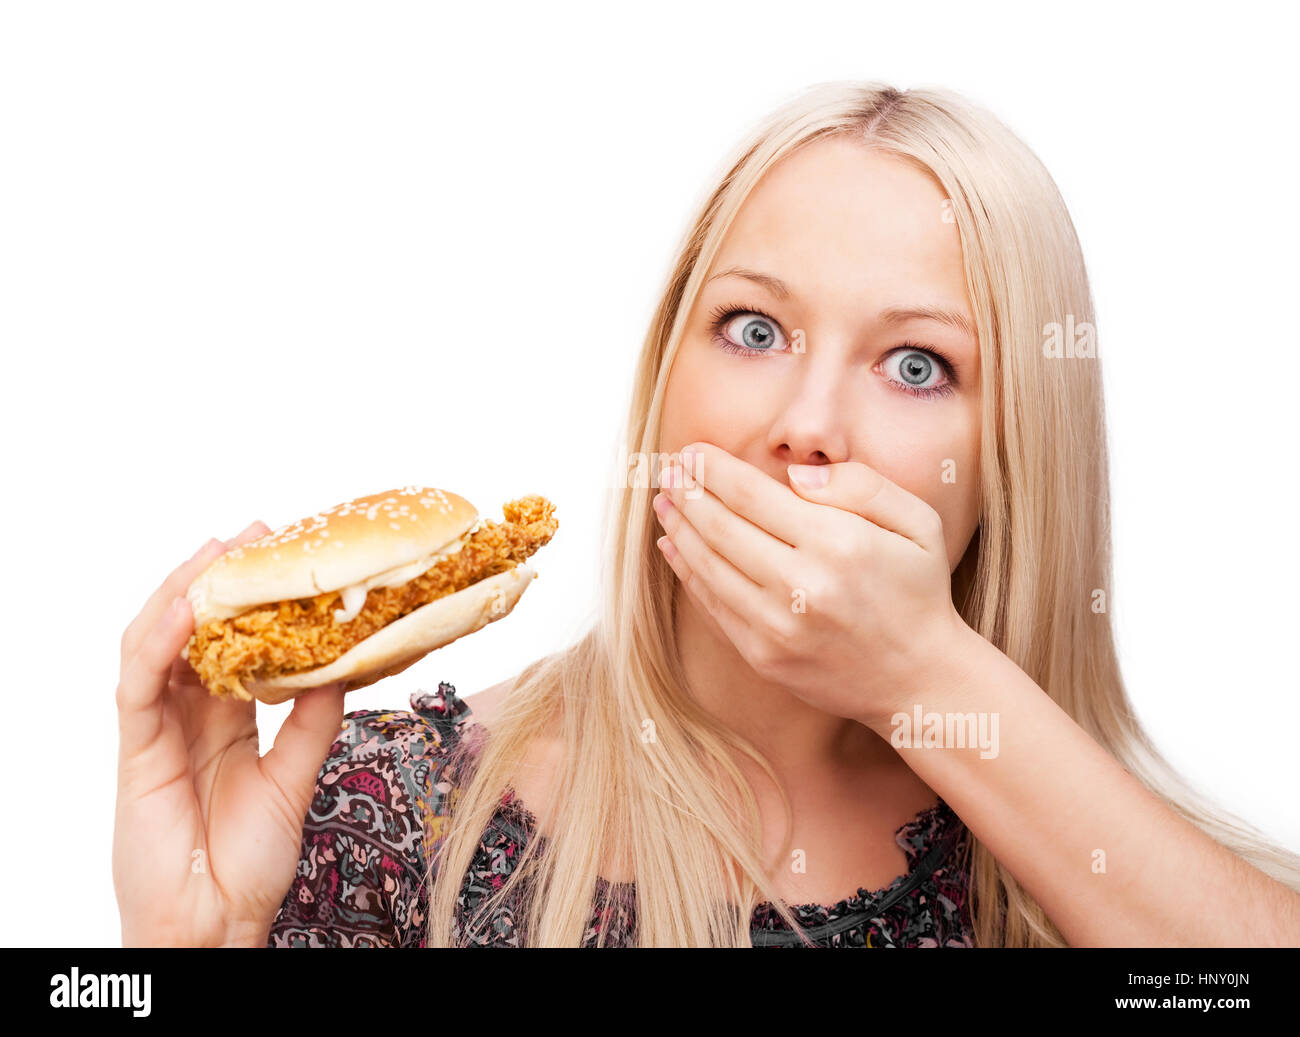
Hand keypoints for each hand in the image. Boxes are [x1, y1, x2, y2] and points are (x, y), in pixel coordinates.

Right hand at [112, 522, 347, 946]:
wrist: (215, 926)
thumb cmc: (247, 864)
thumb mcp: (295, 778)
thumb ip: (314, 721)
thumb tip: (347, 662)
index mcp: (225, 720)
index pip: (236, 643)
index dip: (256, 599)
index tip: (288, 554)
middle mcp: (187, 715)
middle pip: (195, 630)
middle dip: (221, 578)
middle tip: (259, 531)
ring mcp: (157, 729)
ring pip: (157, 642)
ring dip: (185, 592)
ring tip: (219, 552)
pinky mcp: (135, 750)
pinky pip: (139, 684)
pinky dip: (159, 642)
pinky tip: (187, 608)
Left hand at [651, 441, 968, 732]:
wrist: (919, 679)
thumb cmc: (918, 590)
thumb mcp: (917, 521)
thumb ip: (860, 485)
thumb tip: (793, 475)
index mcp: (839, 543)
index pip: (752, 495)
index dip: (714, 469)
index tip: (693, 451)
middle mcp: (802, 586)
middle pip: (720, 527)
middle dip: (687, 492)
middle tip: (669, 469)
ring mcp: (778, 626)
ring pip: (707, 566)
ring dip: (678, 528)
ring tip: (664, 500)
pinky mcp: (763, 657)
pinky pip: (711, 606)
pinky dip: (686, 571)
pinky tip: (674, 546)